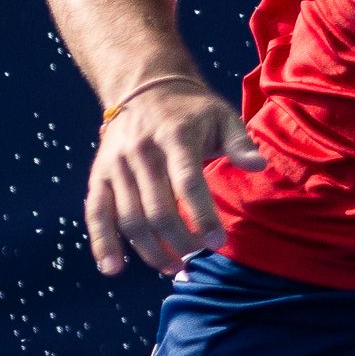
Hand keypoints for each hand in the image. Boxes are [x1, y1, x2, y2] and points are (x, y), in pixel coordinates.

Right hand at [85, 79, 262, 275]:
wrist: (144, 86)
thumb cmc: (192, 109)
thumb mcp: (222, 116)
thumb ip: (239, 143)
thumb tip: (259, 166)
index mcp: (175, 137)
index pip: (187, 182)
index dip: (202, 216)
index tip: (216, 243)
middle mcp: (141, 152)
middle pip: (158, 208)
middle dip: (179, 241)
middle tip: (198, 257)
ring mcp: (116, 165)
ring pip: (129, 217)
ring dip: (150, 249)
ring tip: (173, 267)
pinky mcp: (98, 175)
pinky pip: (96, 213)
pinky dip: (102, 242)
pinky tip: (113, 269)